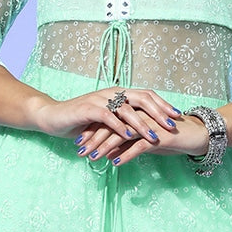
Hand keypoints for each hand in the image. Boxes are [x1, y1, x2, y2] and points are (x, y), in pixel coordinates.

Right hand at [37, 88, 209, 166]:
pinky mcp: (87, 108)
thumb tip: (146, 131)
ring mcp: (100, 99)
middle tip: (173, 126)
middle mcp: (112, 93)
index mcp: (119, 94)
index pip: (146, 95)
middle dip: (160, 113)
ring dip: (142, 124)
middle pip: (142, 99)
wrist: (53, 117)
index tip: (178, 116)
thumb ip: (124, 123)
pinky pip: (107, 116)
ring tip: (154, 137)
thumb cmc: (81, 121)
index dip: (163, 105)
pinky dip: (119, 127)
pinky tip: (128, 137)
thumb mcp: (107, 122)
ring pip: (127, 109)